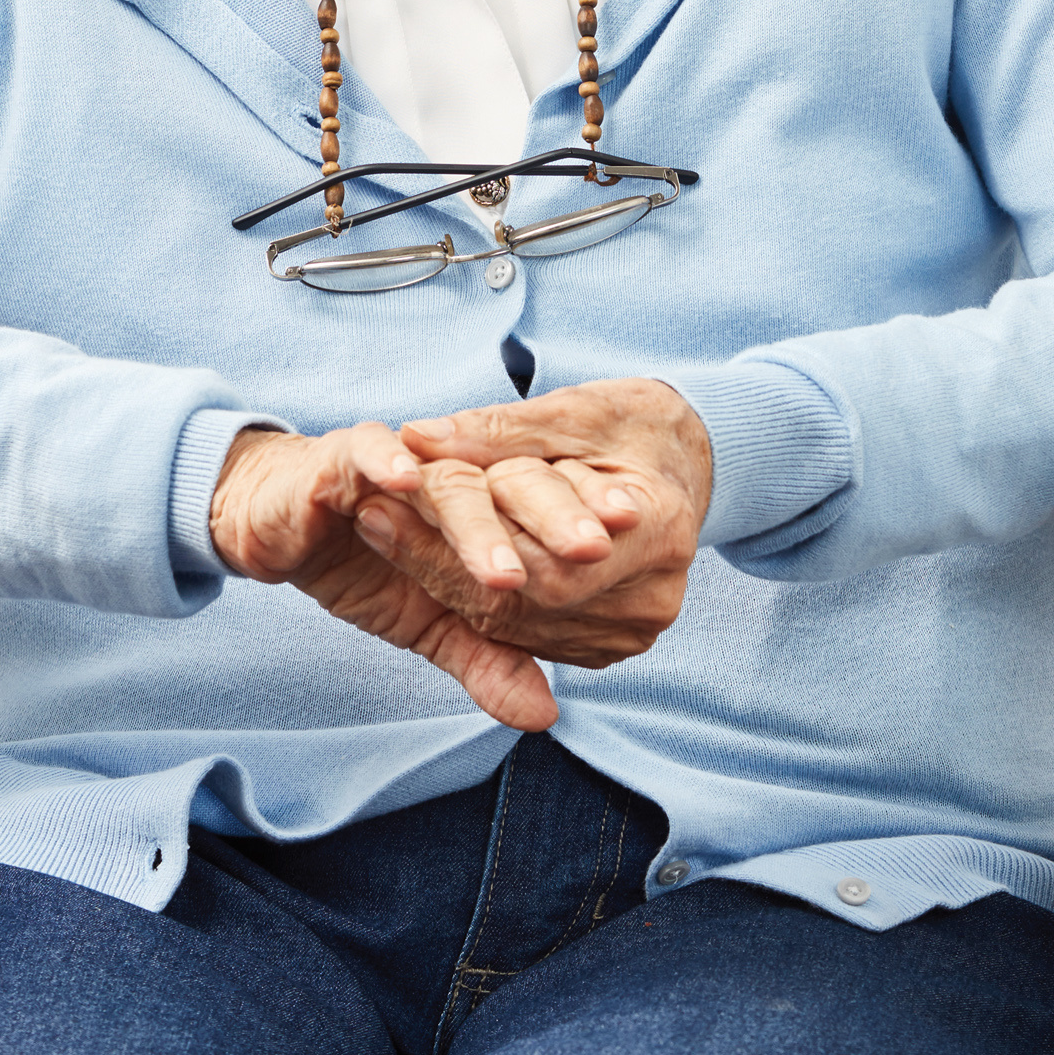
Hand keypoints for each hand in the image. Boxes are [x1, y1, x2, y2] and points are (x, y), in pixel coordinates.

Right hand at [206, 419, 597, 730]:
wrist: (281, 525)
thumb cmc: (366, 568)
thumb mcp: (432, 625)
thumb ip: (488, 660)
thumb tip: (545, 716)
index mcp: (489, 511)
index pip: (544, 522)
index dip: (580, 542)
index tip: (623, 567)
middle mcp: (454, 478)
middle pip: (512, 491)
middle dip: (553, 521)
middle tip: (594, 550)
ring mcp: (400, 466)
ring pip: (449, 484)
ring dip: (475, 523)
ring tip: (503, 572)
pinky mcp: (341, 459)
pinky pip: (367, 452)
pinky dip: (384, 463)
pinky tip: (405, 480)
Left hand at [360, 380, 709, 669]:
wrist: (682, 464)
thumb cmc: (632, 425)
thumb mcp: (574, 410)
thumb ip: (499, 431)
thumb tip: (418, 438)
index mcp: (660, 528)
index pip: (548, 563)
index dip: (461, 542)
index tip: (386, 501)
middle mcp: (653, 595)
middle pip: (527, 602)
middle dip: (440, 562)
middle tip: (371, 516)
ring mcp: (633, 629)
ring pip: (517, 626)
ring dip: (445, 584)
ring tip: (384, 530)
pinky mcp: (608, 644)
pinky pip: (527, 636)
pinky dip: (473, 602)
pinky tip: (428, 562)